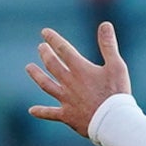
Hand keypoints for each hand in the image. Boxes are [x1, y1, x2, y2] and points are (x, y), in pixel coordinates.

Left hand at [27, 23, 132, 137]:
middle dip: (45, 54)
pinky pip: (51, 113)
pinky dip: (41, 112)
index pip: (63, 49)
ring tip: (29, 68)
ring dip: (37, 75)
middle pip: (52, 64)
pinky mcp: (67, 115)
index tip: (44, 32)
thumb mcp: (117, 66)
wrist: (112, 120)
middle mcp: (69, 82)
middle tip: (41, 47)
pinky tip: (32, 110)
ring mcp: (66, 99)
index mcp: (80, 69)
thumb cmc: (117, 93)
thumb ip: (108, 45)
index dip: (53, 39)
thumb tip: (105, 24)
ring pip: (46, 85)